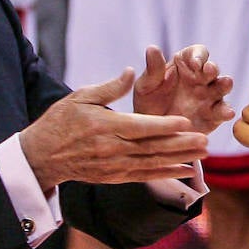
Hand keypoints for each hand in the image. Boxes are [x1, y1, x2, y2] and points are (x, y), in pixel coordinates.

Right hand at [19, 70, 208, 192]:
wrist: (43, 155)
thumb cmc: (61, 120)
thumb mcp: (82, 96)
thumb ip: (109, 87)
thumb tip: (130, 72)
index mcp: (106, 126)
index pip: (141, 127)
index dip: (165, 125)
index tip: (187, 121)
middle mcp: (113, 149)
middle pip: (153, 148)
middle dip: (181, 145)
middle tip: (205, 140)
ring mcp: (114, 166)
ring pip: (152, 164)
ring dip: (179, 160)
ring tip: (203, 155)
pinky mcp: (114, 177)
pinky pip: (144, 176)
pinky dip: (166, 174)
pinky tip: (185, 171)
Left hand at [132, 45, 234, 134]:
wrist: (151, 133)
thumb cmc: (147, 103)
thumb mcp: (145, 86)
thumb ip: (152, 69)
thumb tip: (152, 48)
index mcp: (185, 65)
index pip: (197, 53)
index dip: (198, 55)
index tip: (193, 63)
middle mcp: (200, 79)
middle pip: (212, 68)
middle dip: (212, 68)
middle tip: (209, 70)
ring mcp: (208, 97)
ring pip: (222, 87)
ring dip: (225, 84)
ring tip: (226, 84)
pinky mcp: (212, 116)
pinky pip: (222, 112)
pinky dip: (226, 111)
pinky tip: (227, 113)